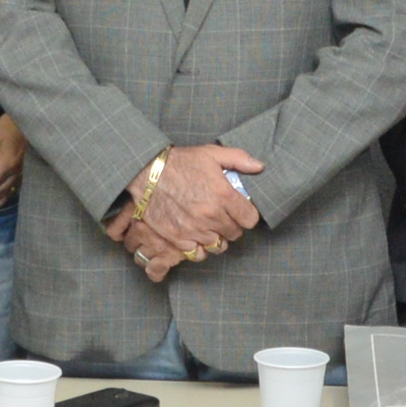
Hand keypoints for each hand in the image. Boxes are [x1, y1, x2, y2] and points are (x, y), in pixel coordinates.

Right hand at [138, 145, 262, 251]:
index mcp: (223, 195)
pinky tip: (196, 236)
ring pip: (218, 246)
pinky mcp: (178, 238)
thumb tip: (259, 167)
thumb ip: (238, 159)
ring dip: (217, 238)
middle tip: (223, 217)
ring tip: (210, 228)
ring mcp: (195, 229)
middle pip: (235, 234)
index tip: (240, 211)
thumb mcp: (210, 153)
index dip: (247, 215)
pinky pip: (198, 253)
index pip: (250, 219)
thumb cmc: (179, 162)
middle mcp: (212, 215)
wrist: (146, 173)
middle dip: (232, 226)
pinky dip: (199, 247)